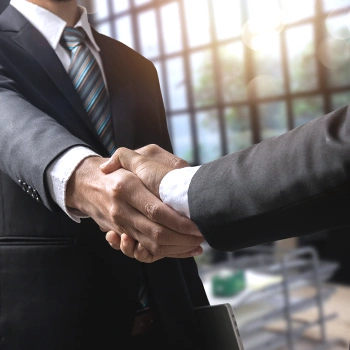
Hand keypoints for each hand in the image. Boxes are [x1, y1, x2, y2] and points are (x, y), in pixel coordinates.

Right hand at [100, 145, 203, 261]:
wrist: (86, 185)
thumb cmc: (116, 170)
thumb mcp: (128, 157)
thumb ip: (148, 158)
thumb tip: (174, 167)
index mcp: (126, 187)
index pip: (156, 210)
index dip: (179, 221)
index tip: (197, 224)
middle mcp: (121, 209)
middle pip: (156, 233)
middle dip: (183, 239)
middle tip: (202, 235)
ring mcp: (119, 225)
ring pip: (151, 246)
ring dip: (177, 248)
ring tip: (197, 244)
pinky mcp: (121, 234)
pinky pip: (144, 251)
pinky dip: (165, 253)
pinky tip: (184, 251)